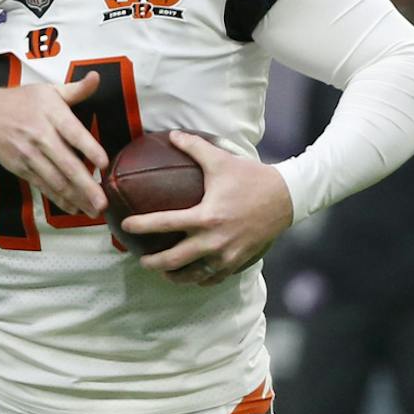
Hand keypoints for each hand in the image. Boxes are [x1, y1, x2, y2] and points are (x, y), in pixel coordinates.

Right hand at [0, 69, 107, 216]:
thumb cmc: (23, 103)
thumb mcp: (47, 91)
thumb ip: (75, 89)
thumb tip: (96, 77)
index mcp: (50, 114)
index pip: (73, 133)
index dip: (89, 148)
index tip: (104, 164)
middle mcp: (40, 136)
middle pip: (65, 163)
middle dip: (85, 185)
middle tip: (103, 202)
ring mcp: (29, 155)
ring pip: (55, 180)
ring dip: (75, 197)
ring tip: (94, 211)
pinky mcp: (22, 169)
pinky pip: (43, 186)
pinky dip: (59, 199)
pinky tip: (74, 208)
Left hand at [122, 132, 291, 285]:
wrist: (287, 197)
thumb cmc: (251, 178)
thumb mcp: (221, 160)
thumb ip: (194, 147)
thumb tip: (172, 134)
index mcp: (205, 216)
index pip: (164, 224)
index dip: (141, 225)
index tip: (125, 226)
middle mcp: (214, 240)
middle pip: (173, 260)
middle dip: (152, 262)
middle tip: (140, 259)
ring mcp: (226, 255)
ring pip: (192, 275)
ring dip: (174, 275)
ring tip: (163, 271)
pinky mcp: (238, 262)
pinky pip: (213, 278)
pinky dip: (199, 279)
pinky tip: (191, 276)